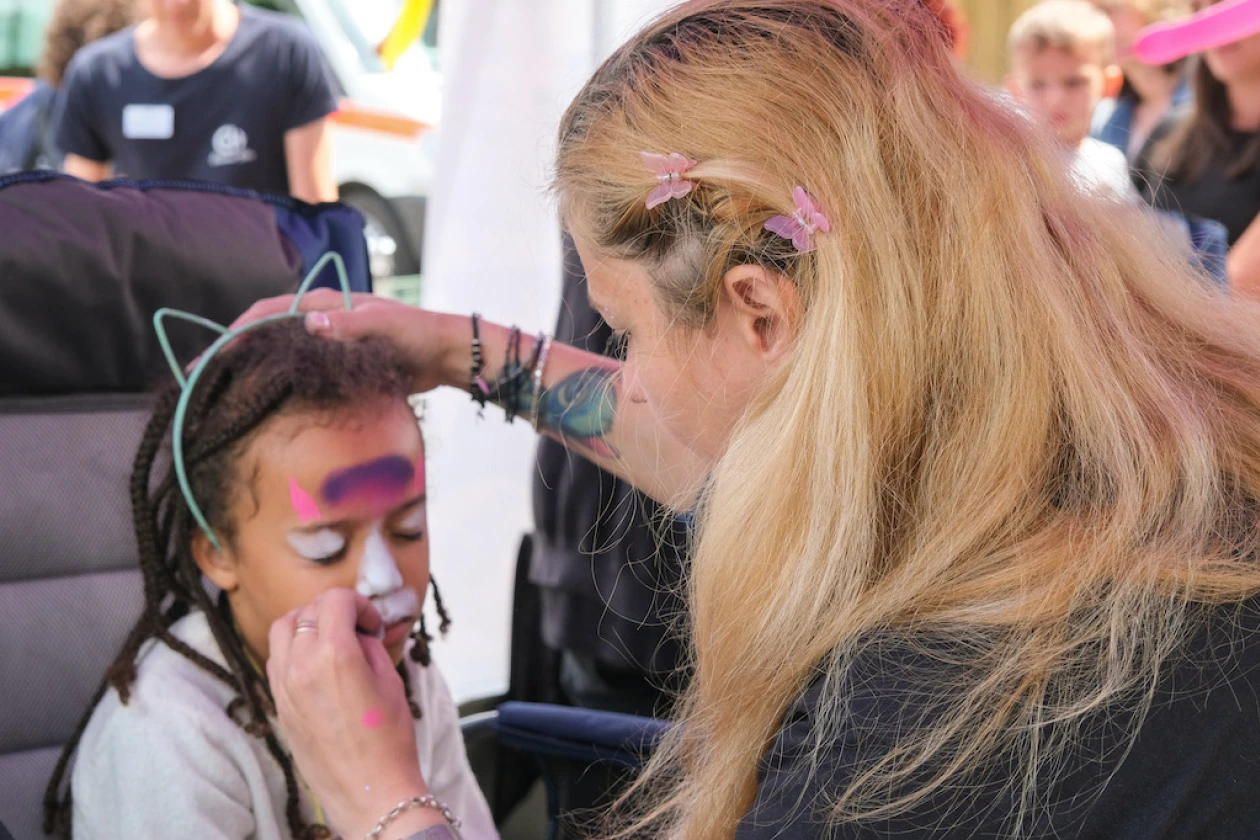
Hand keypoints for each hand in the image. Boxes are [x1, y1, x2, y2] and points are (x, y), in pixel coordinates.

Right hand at [231, 291, 469, 393]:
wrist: (444, 354)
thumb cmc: (416, 335)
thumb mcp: (382, 326)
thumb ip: (347, 324)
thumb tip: (308, 321)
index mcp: (324, 303)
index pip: (269, 312)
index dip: (238, 331)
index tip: (213, 355)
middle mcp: (320, 319)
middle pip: (266, 332)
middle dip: (234, 350)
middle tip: (202, 376)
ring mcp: (328, 341)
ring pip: (279, 352)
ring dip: (251, 366)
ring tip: (222, 389)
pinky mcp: (338, 362)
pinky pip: (300, 370)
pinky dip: (278, 381)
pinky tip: (264, 400)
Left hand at [268, 590, 443, 838]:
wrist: (370, 791)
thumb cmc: (389, 740)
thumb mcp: (390, 682)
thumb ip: (369, 648)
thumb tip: (358, 634)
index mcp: (334, 655)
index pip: (335, 600)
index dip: (359, 604)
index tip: (372, 623)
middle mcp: (301, 666)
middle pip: (306, 610)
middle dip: (334, 610)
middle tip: (356, 628)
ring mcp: (284, 687)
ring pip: (282, 630)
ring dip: (307, 624)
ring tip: (331, 641)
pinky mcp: (279, 706)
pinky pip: (276, 660)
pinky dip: (293, 649)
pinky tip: (317, 664)